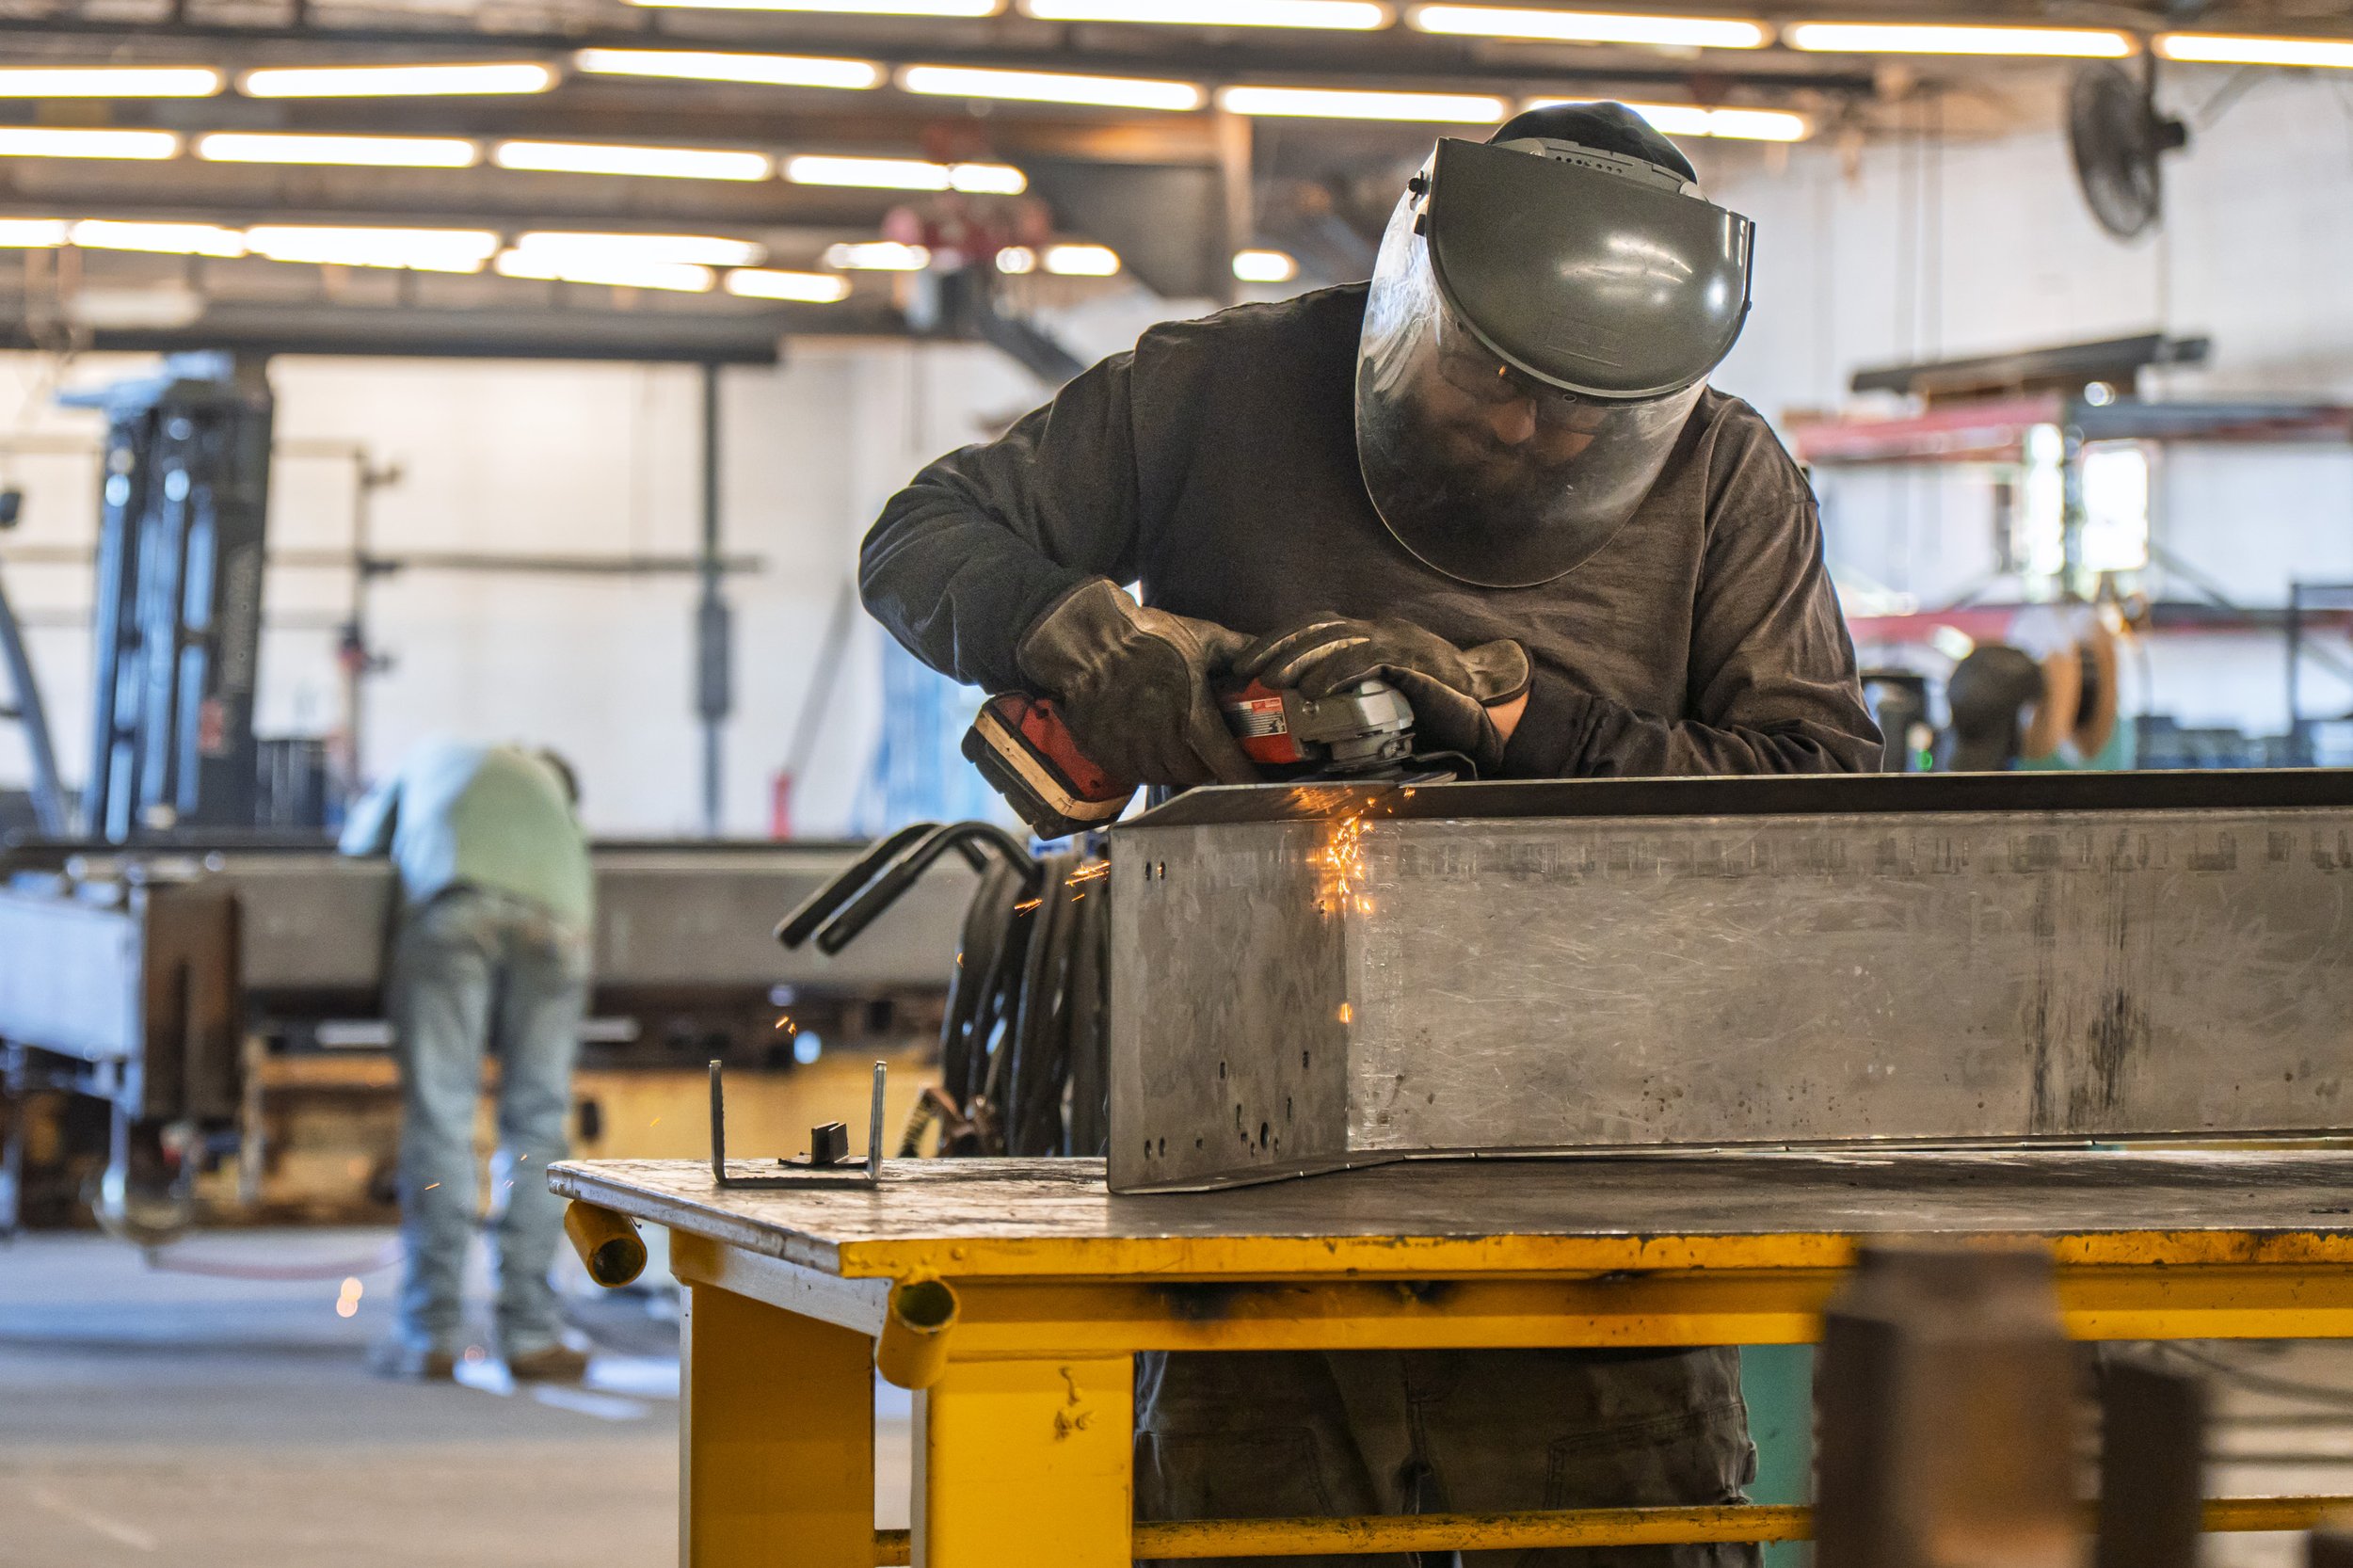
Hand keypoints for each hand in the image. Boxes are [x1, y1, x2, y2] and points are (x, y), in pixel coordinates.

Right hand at [1016, 579, 1258, 787]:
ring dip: (1175, 766)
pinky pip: (1133, 773)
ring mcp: (1131, 752)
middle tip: (1209, 748)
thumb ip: (1239, 649)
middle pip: (1196, 775)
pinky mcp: (1105, 754)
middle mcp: (1163, 744)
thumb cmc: (1145, 636)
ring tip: (1177, 743)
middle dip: (1207, 765)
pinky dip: (1145, 764)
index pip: (1229, 766)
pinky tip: (1147, 742)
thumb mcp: (1201, 636)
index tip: (1254, 779)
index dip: (1245, 776)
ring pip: (1164, 776)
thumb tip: (1270, 653)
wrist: (1085, 640)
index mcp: (1193, 720)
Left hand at [1235, 614, 1529, 775]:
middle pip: (1318, 627)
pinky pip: (1367, 658)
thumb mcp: (1384, 696)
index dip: (1279, 640)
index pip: (1317, 627)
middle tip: (1246, 670)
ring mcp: (1398, 640)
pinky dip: (1337, 671)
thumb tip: (1302, 713)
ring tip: (1272, 679)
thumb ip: (1351, 693)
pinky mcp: (1412, 659)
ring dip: (1299, 658)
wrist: (1488, 706)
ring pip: (1337, 637)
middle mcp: (1382, 630)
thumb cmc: (1435, 709)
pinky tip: (1313, 688)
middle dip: (1277, 646)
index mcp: (1372, 636)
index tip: (1248, 663)